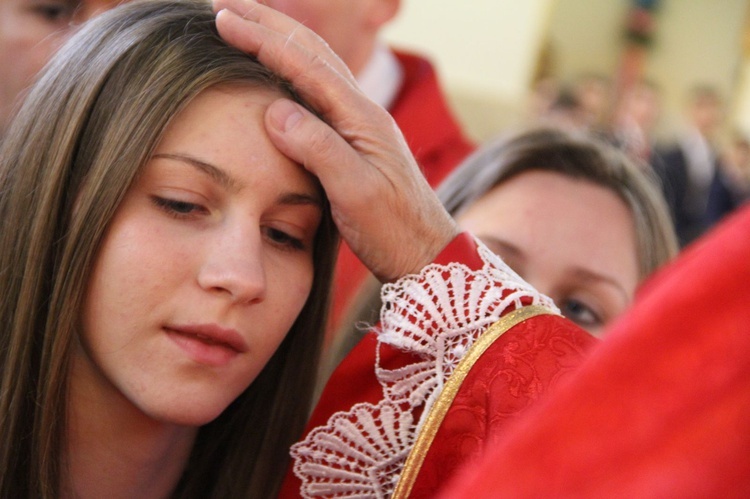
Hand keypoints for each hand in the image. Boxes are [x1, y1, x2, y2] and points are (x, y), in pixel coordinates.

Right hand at [212, 0, 458, 281]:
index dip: (263, 39)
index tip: (223, 19)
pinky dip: (290, 73)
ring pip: (315, 68)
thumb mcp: (355, 193)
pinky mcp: (354, 142)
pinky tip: (276, 76)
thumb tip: (274, 109)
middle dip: (268, 24)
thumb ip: (318, 149)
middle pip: (311, 53)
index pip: (306, 65)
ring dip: (279, 42)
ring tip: (243, 26)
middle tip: (224, 4)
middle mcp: (361, 112)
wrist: (426, 252)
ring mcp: (359, 125)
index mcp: (361, 117)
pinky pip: (317, 95)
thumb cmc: (394, 229)